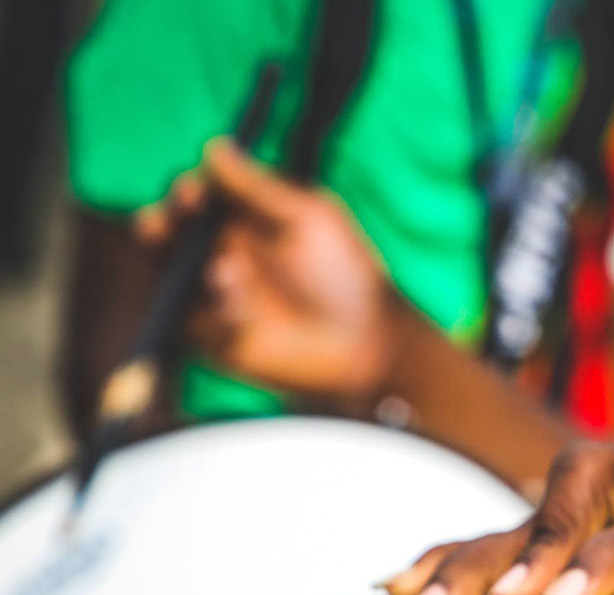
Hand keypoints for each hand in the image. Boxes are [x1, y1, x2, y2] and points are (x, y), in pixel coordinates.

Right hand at [132, 138, 410, 406]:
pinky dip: (208, 313)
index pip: (197, 195)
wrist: (364, 342)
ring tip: (224, 273)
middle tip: (166, 224)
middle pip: (169, 229)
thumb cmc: (345, 272)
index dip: (187, 191)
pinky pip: (186, 319)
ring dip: (175, 266)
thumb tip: (214, 145)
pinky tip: (241, 314)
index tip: (192, 193)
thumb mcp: (309, 219)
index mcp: (241, 218)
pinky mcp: (209, 335)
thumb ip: (259, 186)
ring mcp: (209, 293)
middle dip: (161, 223)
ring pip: (167, 272)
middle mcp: (218, 250)